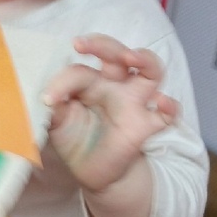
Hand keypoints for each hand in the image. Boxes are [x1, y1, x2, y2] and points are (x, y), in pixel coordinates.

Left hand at [42, 36, 176, 192]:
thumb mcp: (58, 123)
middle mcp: (115, 85)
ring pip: (151, 70)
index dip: (63, 81)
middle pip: (117, 53)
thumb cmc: (75, 138)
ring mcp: (134, 102)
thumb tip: (46, 98)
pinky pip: (168, 113)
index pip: (80, 70)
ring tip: (131, 57)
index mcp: (91, 81)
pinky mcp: (147, 125)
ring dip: (145, 58)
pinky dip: (169, 106)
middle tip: (82, 44)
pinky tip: (160, 103)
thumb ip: (54, 108)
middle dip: (104, 45)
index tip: (48, 98)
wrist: (91, 171)